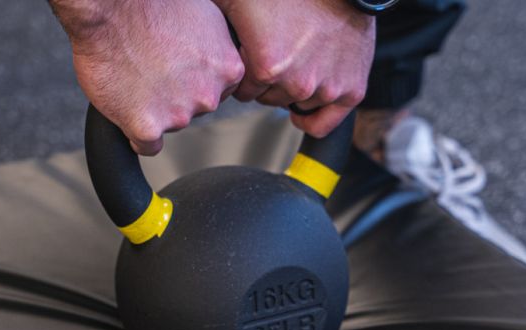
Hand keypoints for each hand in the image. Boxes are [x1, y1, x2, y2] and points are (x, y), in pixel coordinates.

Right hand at [52, 0, 244, 154]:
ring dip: (156, 109)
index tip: (178, 67)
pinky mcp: (148, 127)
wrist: (107, 3)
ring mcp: (180, 114)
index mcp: (228, 68)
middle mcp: (209, 95)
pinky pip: (147, 146)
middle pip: (196, 109)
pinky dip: (137, 134)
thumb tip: (215, 59)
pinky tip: (129, 113)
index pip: (219, 90)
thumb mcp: (203, 14)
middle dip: (178, 94)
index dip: (194, 78)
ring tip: (135, 76)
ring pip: (172, 123)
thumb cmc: (150, 1)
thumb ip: (216, 46)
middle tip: (153, 68)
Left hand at [214, 0, 375, 136]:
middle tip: (275, 54)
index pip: (243, 90)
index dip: (244, 73)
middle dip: (268, 80)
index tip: (249, 56)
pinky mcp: (351, 89)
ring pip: (295, 105)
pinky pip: (325, 122)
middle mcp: (296, 82)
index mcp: (267, 64)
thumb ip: (210, 11)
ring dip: (291, 90)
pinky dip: (315, 117)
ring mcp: (326, 88)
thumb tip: (174, 16)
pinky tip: (303, 110)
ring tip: (295, 62)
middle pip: (268, 99)